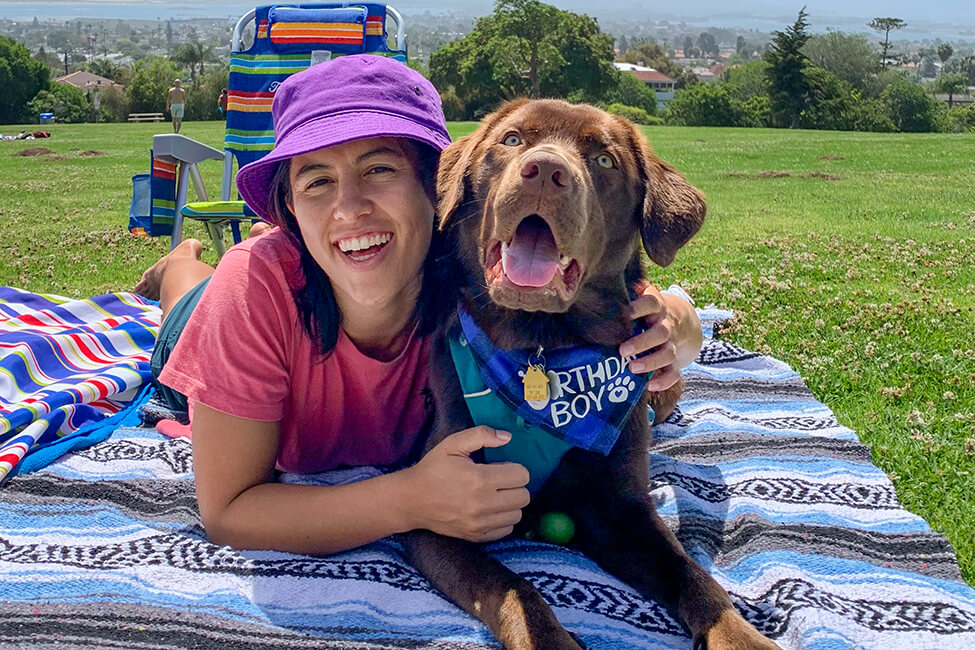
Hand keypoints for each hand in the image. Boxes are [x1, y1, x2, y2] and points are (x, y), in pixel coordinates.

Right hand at [403, 426, 529, 541]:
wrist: (411, 500)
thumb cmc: (433, 469)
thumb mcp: (452, 444)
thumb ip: (481, 435)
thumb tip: (508, 437)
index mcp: (480, 479)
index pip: (522, 475)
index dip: (514, 468)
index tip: (501, 467)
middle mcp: (483, 504)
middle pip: (524, 496)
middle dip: (515, 485)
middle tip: (500, 481)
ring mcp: (480, 524)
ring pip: (517, 515)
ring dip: (511, 503)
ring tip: (496, 495)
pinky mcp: (476, 537)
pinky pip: (506, 530)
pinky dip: (503, 519)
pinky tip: (490, 509)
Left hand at [620, 281, 701, 391]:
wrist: (678, 320)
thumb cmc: (647, 310)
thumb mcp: (640, 297)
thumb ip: (625, 292)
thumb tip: (597, 284)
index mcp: (657, 307)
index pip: (652, 302)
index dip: (640, 307)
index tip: (626, 312)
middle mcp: (666, 325)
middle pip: (660, 332)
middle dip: (642, 342)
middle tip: (622, 351)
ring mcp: (672, 344)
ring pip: (667, 354)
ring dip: (651, 362)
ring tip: (632, 369)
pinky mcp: (674, 361)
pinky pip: (674, 372)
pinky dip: (664, 380)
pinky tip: (650, 386)